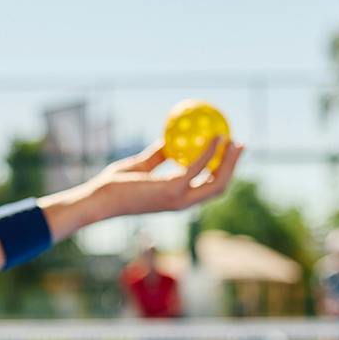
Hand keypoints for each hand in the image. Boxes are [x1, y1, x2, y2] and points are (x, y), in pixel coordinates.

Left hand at [90, 137, 242, 219]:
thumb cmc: (114, 184)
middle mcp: (182, 202)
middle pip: (219, 187)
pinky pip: (198, 168)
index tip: (227, 153)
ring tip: (234, 140)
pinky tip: (215, 137)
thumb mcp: (140, 166)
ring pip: (216, 182)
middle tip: (239, 145)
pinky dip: (210, 152)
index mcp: (176, 198)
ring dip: (229, 162)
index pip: (206, 188)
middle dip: (233, 167)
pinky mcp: (173, 190)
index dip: (221, 172)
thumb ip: (156, 156)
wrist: (100, 198)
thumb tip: (168, 140)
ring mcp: (180, 198)